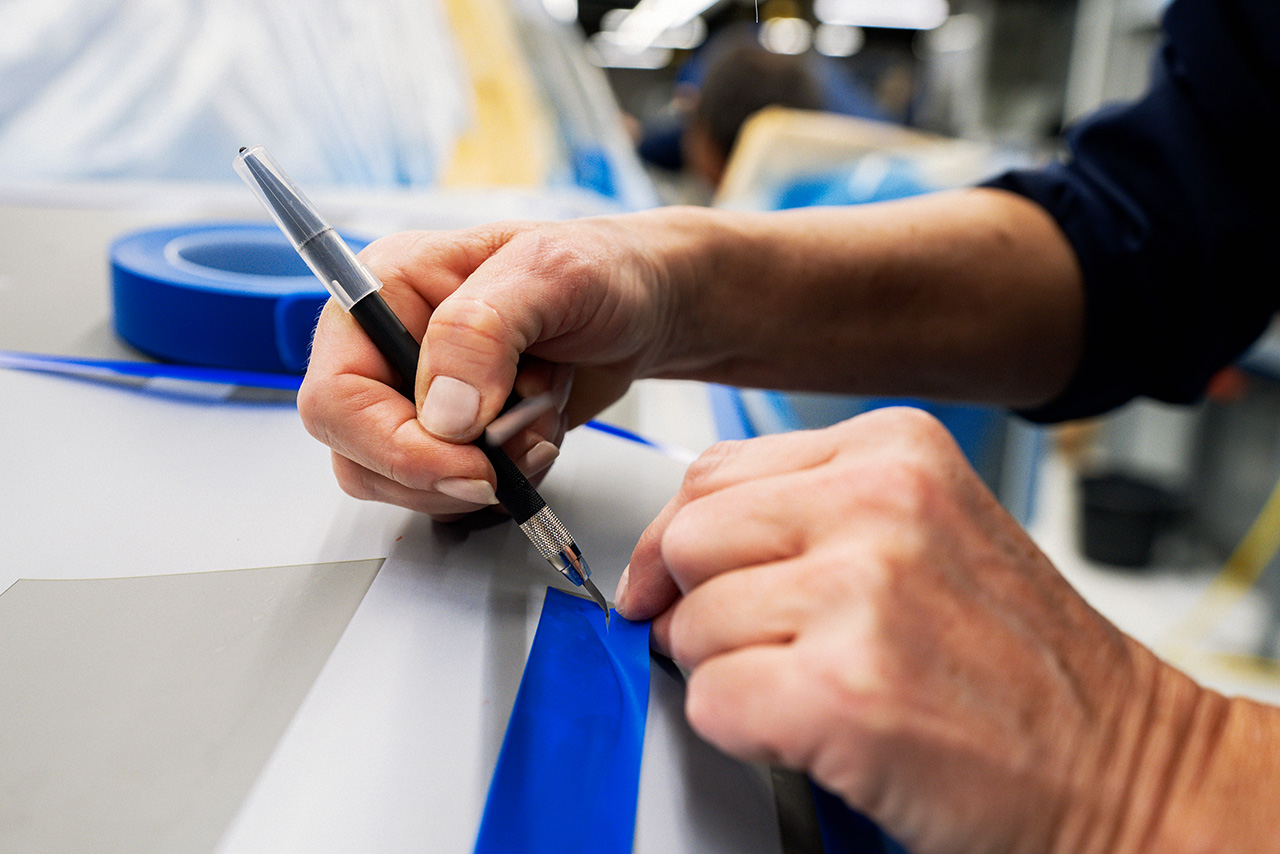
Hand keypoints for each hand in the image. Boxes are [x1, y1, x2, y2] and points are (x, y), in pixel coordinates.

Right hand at [298, 217, 679, 518]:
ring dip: (490, 472)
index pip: (336, 396)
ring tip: (539, 412)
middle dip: (448, 468)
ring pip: (408, 484)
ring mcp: (418, 399)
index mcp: (383, 292)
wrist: (646, 306)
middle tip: (516, 447)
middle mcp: (387, 348)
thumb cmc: (601, 268)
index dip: (393, 446)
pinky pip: (456, 493)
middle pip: (360, 454)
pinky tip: (539, 428)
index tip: (469, 465)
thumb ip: (484, 331)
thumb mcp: (550, 274)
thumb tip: (442, 410)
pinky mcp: (455, 438)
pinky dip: (510, 480)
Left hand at [618, 407, 1209, 853]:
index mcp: (894, 450)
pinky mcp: (842, 690)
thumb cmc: (1023, 663)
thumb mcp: (928, 531)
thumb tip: (670, 551)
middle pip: (688, 540)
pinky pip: (712, 702)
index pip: (714, 472)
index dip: (683, 542)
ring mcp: (861, 593)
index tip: (679, 581)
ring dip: (734, 674)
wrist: (1123, 766)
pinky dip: (748, 731)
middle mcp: (879, 503)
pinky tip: (824, 730)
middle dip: (701, 605)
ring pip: (691, 627)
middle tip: (770, 647)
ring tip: (824, 688)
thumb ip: (807, 513)